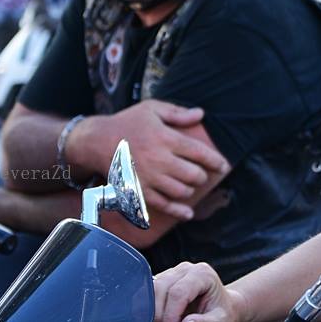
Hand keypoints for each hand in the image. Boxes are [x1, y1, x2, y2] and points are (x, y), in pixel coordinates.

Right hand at [73, 100, 229, 219]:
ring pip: (181, 191)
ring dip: (191, 190)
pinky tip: (187, 212)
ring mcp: (148, 178)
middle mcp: (159, 160)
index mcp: (165, 138)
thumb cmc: (128, 122)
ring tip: (191, 184)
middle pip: (193, 175)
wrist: (96, 141)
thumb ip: (178, 113)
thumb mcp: (152, 109)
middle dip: (203, 176)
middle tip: (203, 174)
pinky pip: (162, 206)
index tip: (224, 165)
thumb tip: (201, 114)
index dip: (216, 161)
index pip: (199, 152)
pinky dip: (178, 211)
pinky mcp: (137, 191)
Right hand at [154, 262, 244, 321]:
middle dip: (159, 313)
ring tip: (164, 321)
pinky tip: (160, 317)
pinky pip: (149, 291)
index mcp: (202, 274)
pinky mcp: (163, 279)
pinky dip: (150, 306)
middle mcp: (186, 269)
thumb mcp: (220, 319)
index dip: (170, 314)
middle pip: (160, 289)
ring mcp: (173, 272)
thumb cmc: (220, 312)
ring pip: (151, 289)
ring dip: (152, 310)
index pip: (178, 292)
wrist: (219, 305)